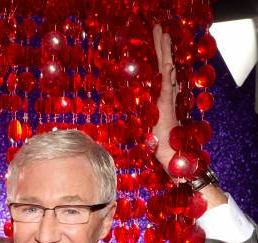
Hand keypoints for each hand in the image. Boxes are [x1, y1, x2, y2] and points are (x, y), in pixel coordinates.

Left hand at [152, 24, 177, 171]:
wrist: (170, 157)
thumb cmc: (158, 146)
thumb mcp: (146, 128)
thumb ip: (141, 119)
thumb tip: (127, 117)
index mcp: (162, 99)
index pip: (161, 73)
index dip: (159, 56)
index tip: (157, 41)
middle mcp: (167, 97)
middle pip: (165, 66)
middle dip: (161, 47)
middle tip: (159, 29)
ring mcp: (168, 100)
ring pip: (168, 71)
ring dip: (166, 53)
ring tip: (164, 35)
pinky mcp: (167, 107)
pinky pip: (167, 87)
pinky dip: (168, 74)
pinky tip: (168, 62)